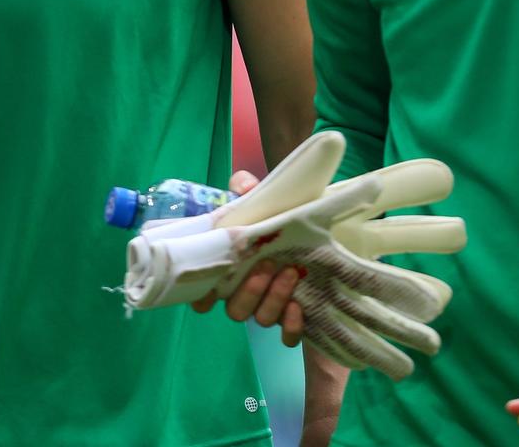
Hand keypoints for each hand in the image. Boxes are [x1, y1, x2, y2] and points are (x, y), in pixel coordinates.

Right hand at [189, 170, 305, 346]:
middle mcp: (246, 293)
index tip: (206, 294)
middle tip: (267, 264)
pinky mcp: (294, 319)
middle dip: (249, 290)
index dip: (201, 299)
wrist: (318, 233)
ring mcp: (270, 307)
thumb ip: (247, 192)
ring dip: (273, 299)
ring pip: (261, 319)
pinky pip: (288, 336)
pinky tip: (299, 307)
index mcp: (231, 270)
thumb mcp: (263, 203)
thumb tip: (241, 182)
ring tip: (290, 272)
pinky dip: (291, 326)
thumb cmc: (279, 220)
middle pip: (235, 309)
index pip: (205, 293)